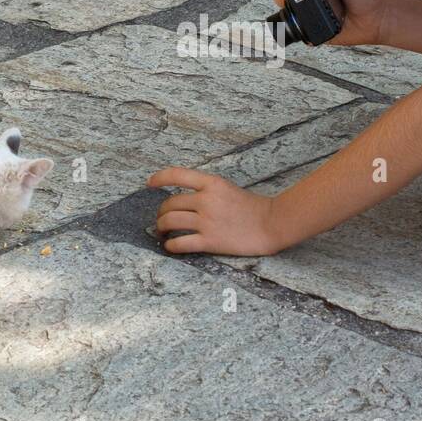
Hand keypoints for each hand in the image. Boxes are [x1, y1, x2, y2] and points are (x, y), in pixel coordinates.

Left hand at [148, 167, 284, 256]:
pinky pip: (180, 243)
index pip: (177, 175)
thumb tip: (183, 196)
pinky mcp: (210, 241)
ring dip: (161, 227)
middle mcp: (206, 200)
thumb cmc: (251, 207)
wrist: (271, 224)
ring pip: (170, 222)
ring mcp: (207, 221)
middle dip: (160, 212)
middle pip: (170, 203)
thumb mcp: (227, 188)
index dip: (159, 178)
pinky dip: (170, 245)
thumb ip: (206, 190)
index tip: (149, 183)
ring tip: (162, 231)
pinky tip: (170, 245)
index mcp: (212, 183)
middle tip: (161, 218)